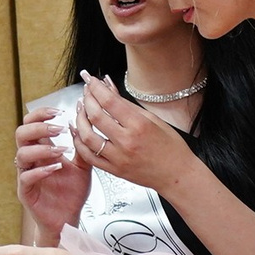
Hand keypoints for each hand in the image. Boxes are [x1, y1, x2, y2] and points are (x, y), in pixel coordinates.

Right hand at [14, 114, 90, 238]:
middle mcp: (32, 160)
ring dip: (42, 149)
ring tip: (61, 151)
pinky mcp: (26, 192)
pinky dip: (40, 171)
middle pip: (21, 133)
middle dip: (38, 127)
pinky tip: (55, 169)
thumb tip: (80, 122)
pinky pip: (26, 178)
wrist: (69, 218)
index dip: (41, 114)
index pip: (32, 124)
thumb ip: (82, 146)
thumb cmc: (72, 193)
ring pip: (22, 154)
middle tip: (58, 128)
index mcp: (43, 150)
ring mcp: (27, 175)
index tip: (58, 112)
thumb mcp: (83, 166)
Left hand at [72, 77, 196, 195]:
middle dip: (87, 99)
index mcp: (139, 125)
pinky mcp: (113, 170)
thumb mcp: (154, 119)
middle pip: (95, 116)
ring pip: (87, 136)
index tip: (91, 80)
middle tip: (86, 91)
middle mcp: (126, 141)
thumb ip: (128, 105)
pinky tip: (77, 131)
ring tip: (80, 109)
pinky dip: (79, 142)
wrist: (176, 174)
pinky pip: (88, 156)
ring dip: (79, 119)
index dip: (96, 87)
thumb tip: (110, 89)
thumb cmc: (171, 148)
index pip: (109, 101)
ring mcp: (118, 157)